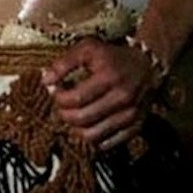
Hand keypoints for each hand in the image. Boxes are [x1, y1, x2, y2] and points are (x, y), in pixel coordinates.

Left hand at [43, 37, 159, 151]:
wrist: (147, 65)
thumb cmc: (112, 56)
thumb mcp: (87, 49)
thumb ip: (64, 62)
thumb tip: (46, 80)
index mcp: (109, 77)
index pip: (75, 98)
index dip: (58, 98)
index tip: (55, 92)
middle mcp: (122, 98)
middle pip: (82, 119)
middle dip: (64, 114)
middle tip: (62, 106)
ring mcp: (131, 115)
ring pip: (93, 135)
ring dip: (76, 128)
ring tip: (74, 115)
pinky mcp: (136, 126)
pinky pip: (109, 143)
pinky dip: (94, 138)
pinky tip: (89, 125)